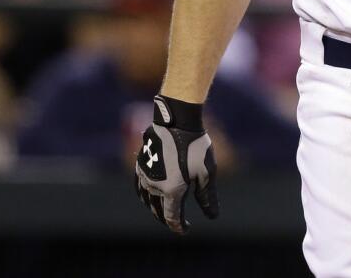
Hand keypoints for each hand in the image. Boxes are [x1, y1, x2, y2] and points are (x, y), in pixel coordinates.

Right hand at [133, 95, 218, 233]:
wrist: (177, 120)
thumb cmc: (196, 146)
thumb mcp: (206, 173)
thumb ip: (207, 197)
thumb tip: (212, 216)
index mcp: (172, 191)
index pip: (172, 217)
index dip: (179, 227)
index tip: (186, 229)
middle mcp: (155, 186)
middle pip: (158, 211)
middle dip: (166, 219)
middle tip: (177, 222)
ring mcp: (145, 174)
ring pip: (146, 199)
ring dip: (154, 208)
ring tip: (162, 209)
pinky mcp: (140, 163)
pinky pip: (139, 185)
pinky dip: (144, 194)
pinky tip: (148, 192)